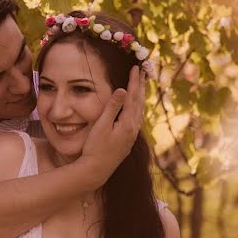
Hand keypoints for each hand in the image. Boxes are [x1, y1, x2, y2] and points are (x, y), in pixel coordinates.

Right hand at [80, 65, 144, 183]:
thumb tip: (122, 90)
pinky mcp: (128, 141)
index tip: (136, 67)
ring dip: (141, 96)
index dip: (134, 81)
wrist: (96, 170)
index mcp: (128, 123)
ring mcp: (131, 135)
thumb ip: (112, 107)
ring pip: (140, 111)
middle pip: (139, 102)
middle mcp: (133, 128)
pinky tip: (136, 109)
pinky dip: (138, 108)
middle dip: (140, 86)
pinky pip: (137, 119)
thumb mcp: (101, 126)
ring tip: (142, 86)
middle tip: (143, 71)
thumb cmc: (95, 148)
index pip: (133, 97)